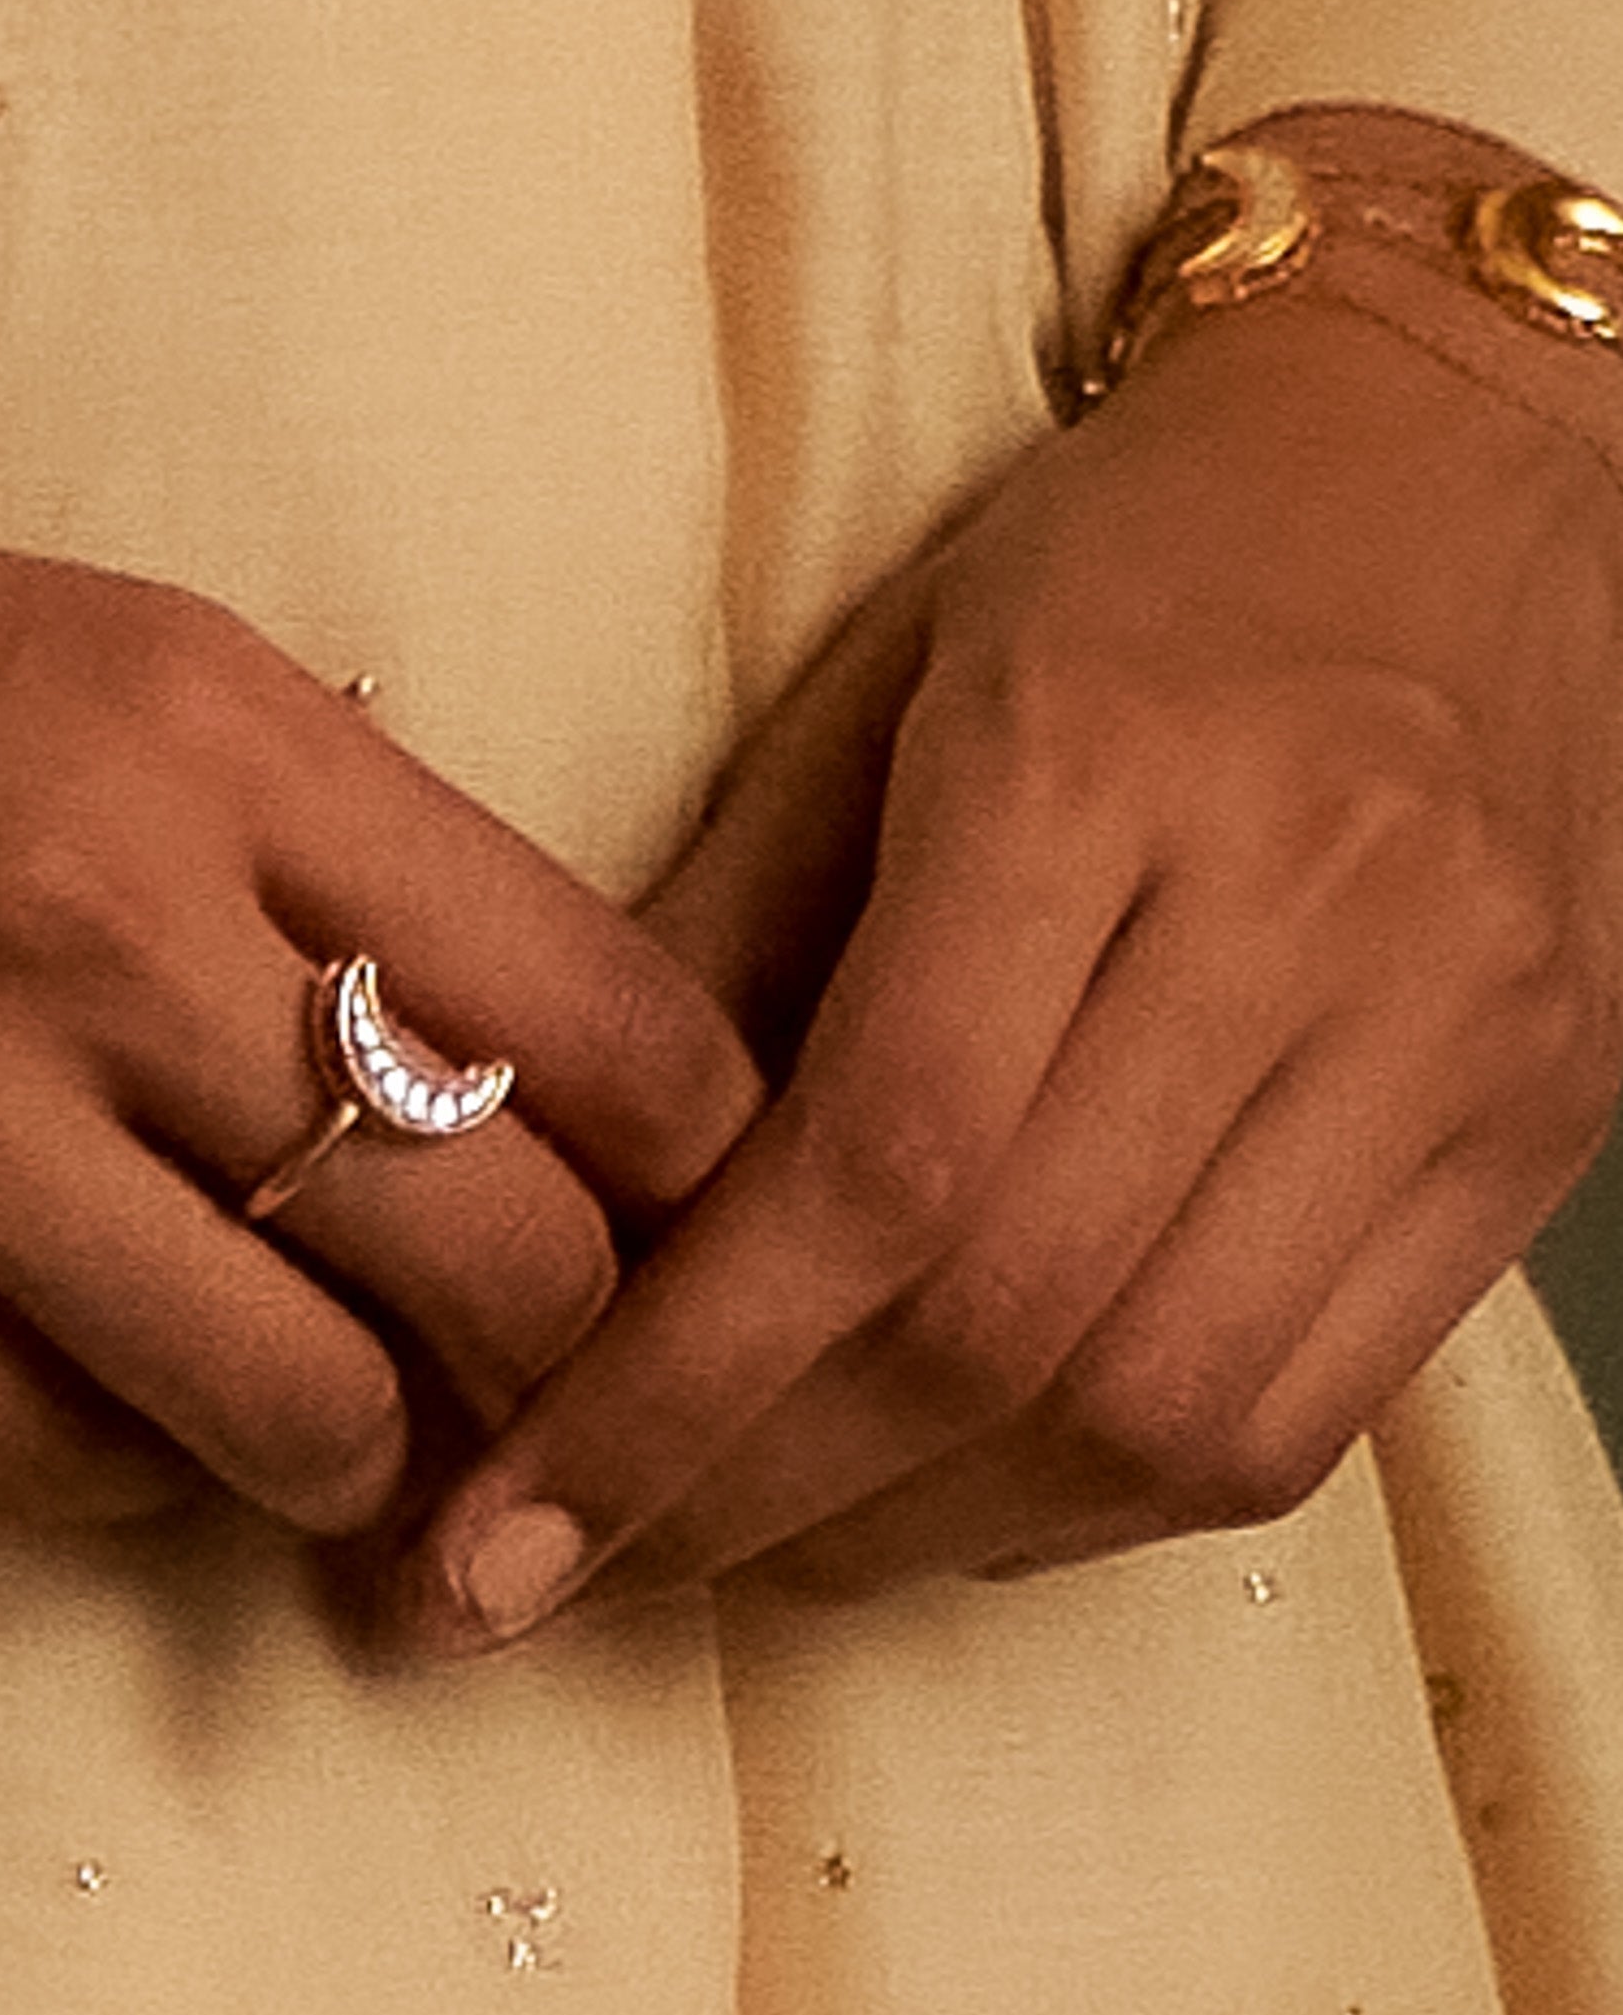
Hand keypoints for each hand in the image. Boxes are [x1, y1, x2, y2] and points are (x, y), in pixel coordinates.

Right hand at [0, 380, 757, 1526]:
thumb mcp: (87, 662)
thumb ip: (322, 843)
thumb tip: (542, 1072)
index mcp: (213, 725)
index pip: (619, 1023)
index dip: (701, 1181)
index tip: (684, 1234)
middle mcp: (99, 915)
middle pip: (510, 1258)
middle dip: (565, 1371)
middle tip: (539, 1395)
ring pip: (305, 1415)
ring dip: (351, 1460)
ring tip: (326, 1430)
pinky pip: (57, 1471)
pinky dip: (126, 1471)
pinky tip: (106, 1406)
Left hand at [397, 273, 1622, 1641]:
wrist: (1469, 449)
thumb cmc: (1133, 550)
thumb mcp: (875, 683)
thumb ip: (713, 944)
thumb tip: (534, 1203)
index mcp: (1092, 759)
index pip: (874, 1170)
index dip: (670, 1392)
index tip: (496, 1536)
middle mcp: (1305, 910)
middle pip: (1007, 1328)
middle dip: (756, 1500)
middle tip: (589, 1565)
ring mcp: (1454, 1036)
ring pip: (1161, 1415)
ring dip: (917, 1534)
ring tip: (753, 1547)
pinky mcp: (1535, 1128)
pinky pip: (1301, 1420)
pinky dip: (1095, 1502)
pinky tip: (957, 1496)